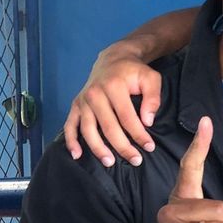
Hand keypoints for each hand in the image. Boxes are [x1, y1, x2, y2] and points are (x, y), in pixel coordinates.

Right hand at [64, 44, 162, 166]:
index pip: (127, 117)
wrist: (113, 60)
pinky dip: (71, 141)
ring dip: (98, 148)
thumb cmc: (133, 72)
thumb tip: (147, 121)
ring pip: (88, 129)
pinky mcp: (76, 105)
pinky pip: (70, 125)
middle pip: (108, 127)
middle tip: (136, 160)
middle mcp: (95, 94)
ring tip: (110, 162)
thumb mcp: (150, 78)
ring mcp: (83, 100)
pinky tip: (76, 155)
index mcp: (114, 86)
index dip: (138, 134)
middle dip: (122, 146)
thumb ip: (153, 98)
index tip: (149, 147)